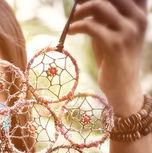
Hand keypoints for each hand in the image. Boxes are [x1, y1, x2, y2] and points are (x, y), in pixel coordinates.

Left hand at [69, 0, 147, 115]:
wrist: (122, 86)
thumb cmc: (113, 57)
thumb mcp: (110, 31)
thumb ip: (102, 15)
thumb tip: (81, 0)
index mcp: (140, 13)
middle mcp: (138, 18)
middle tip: (75, 4)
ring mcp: (128, 31)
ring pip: (100, 5)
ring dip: (79, 11)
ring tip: (71, 21)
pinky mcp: (115, 44)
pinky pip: (91, 26)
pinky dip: (76, 26)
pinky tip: (70, 31)